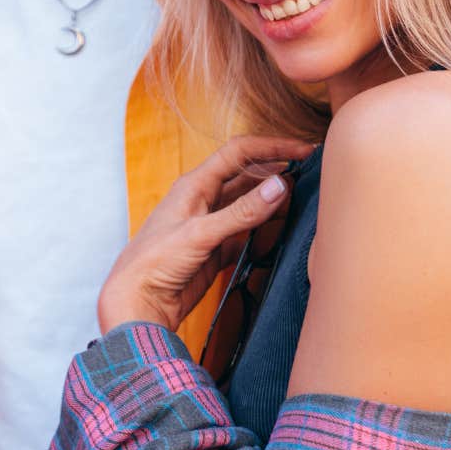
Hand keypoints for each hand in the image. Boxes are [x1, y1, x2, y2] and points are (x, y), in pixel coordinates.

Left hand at [97, 135, 314, 332]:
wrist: (137, 302)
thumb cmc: (155, 262)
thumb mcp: (200, 234)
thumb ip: (241, 212)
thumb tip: (280, 185)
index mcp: (194, 185)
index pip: (239, 153)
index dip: (272, 147)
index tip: (304, 150)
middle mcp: (203, 199)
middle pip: (247, 175)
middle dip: (277, 170)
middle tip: (312, 173)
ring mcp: (210, 224)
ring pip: (248, 203)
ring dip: (273, 199)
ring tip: (305, 198)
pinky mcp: (215, 249)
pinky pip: (246, 231)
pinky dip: (265, 228)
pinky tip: (284, 228)